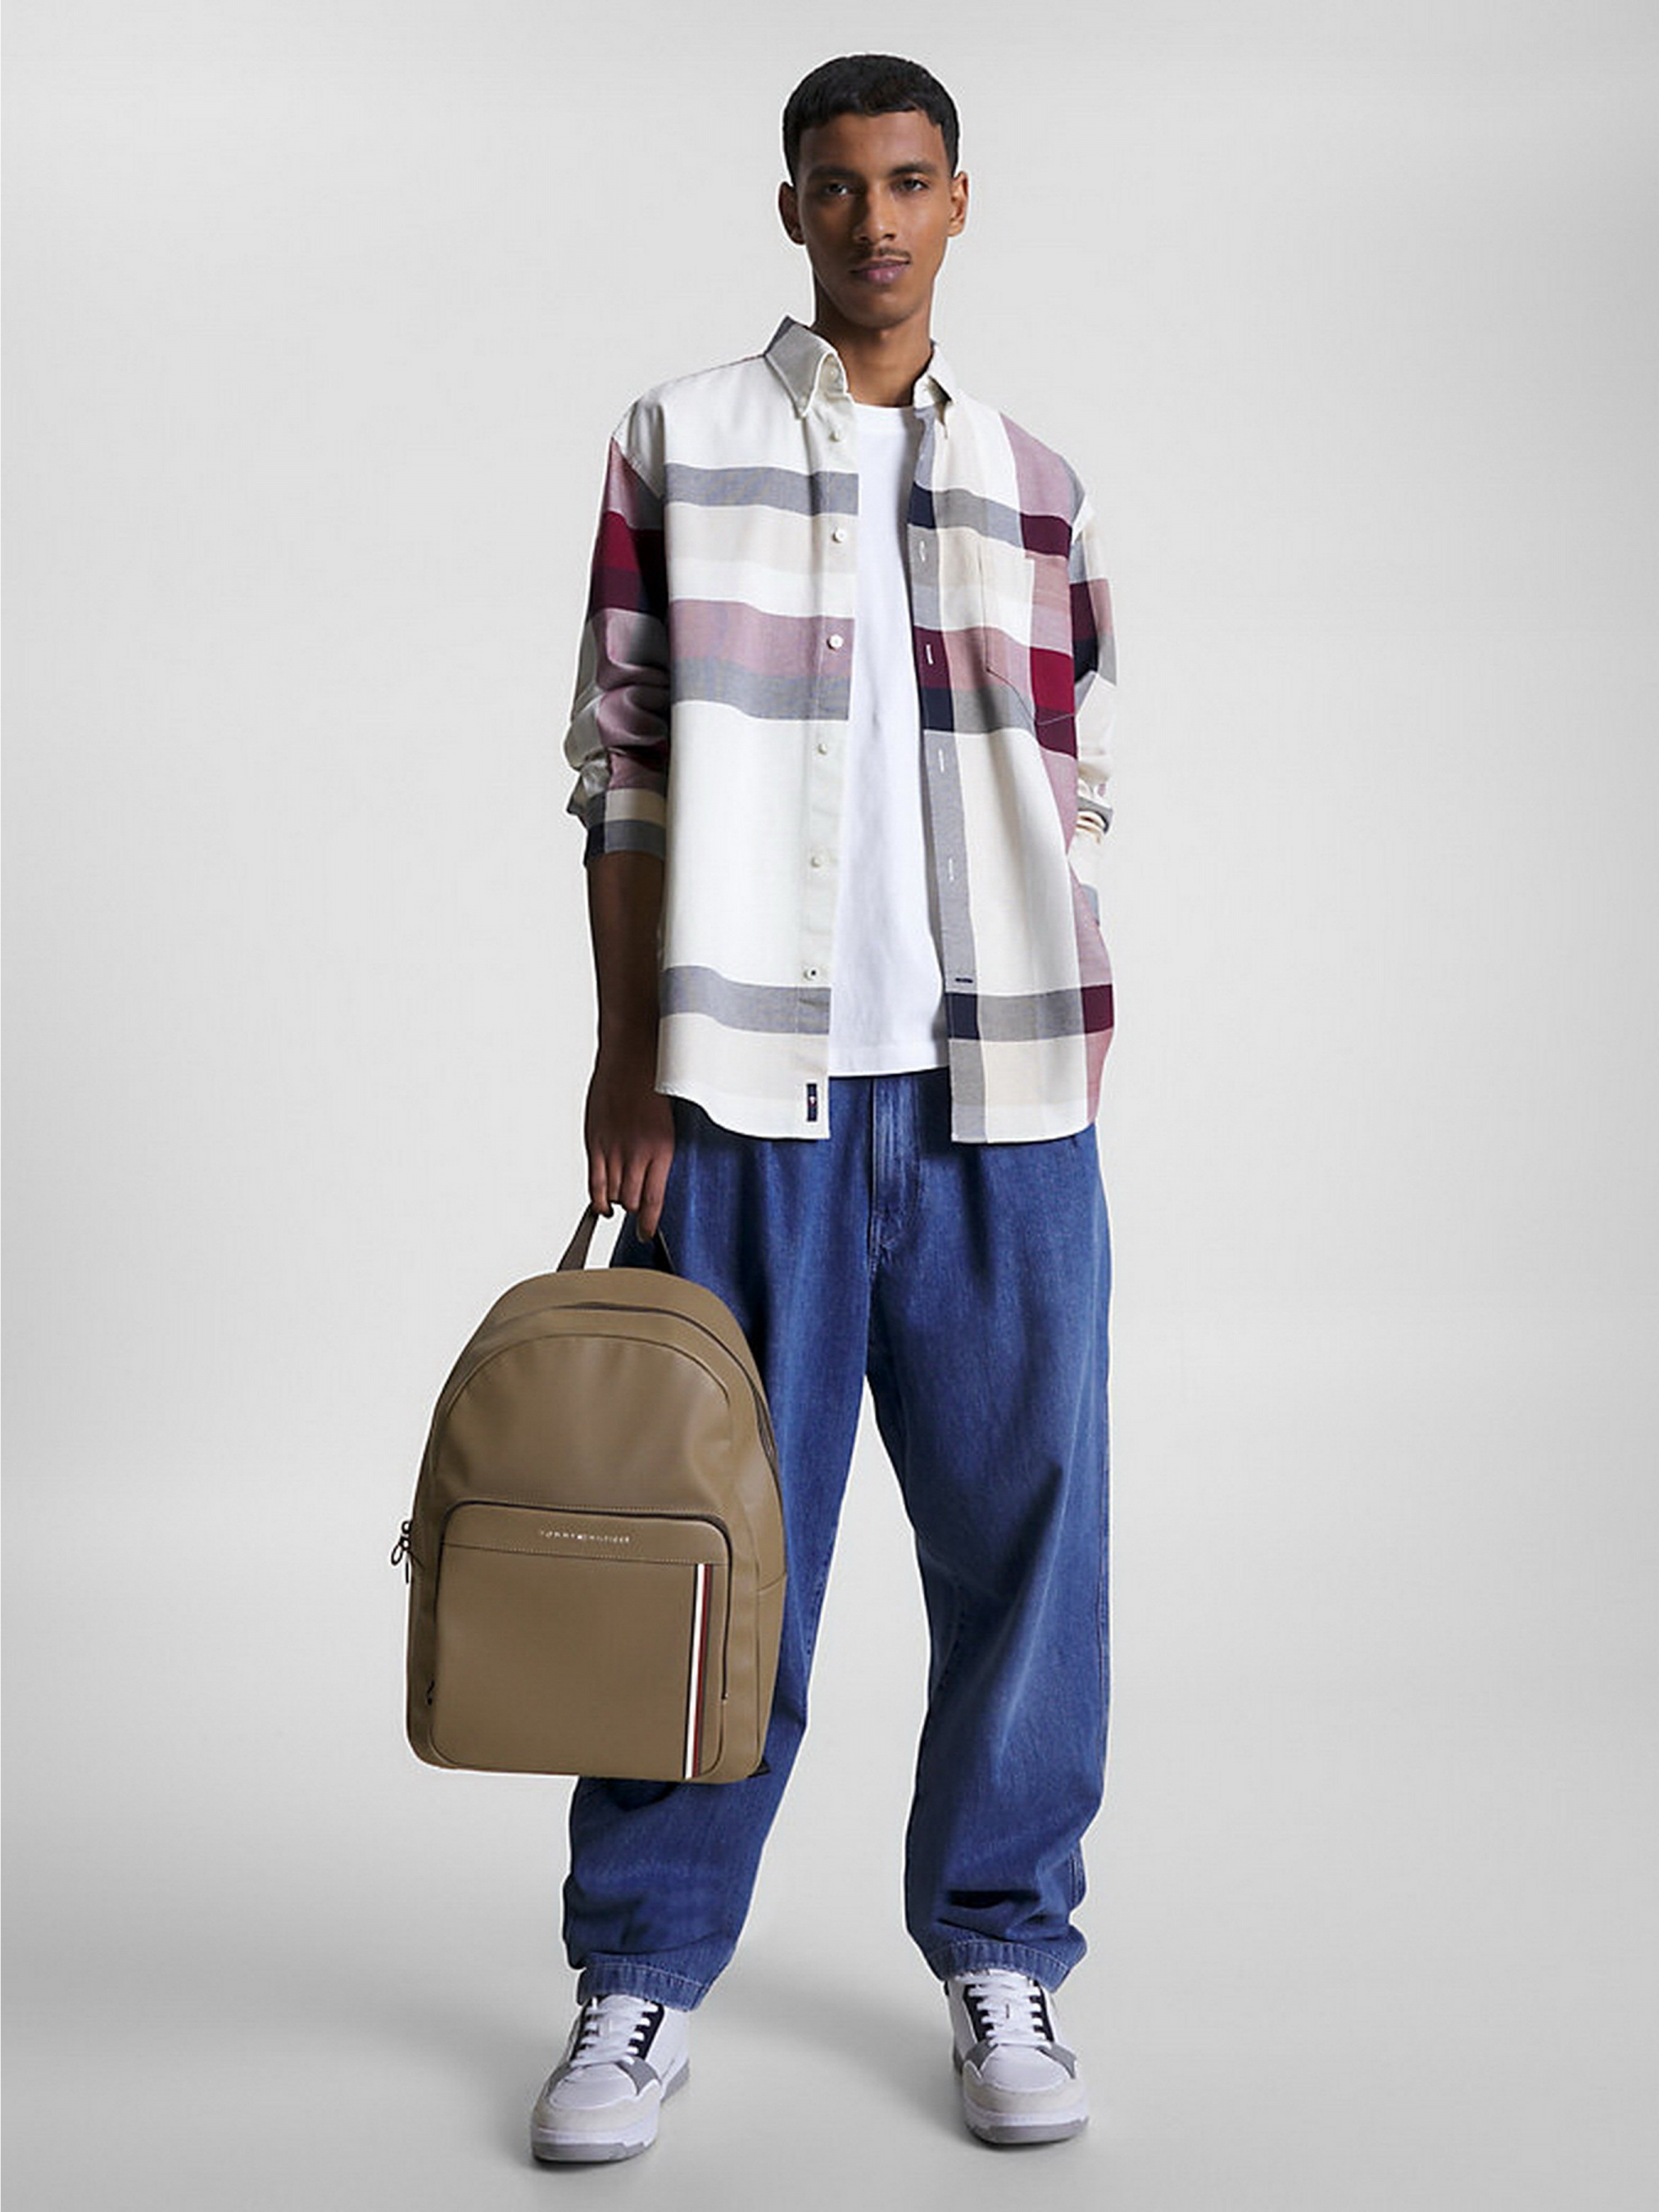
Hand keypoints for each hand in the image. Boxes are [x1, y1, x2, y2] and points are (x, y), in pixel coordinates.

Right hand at [583, 1041, 674, 1241]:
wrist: (633, 1058)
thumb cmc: (654, 1086)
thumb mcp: (668, 1124)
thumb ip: (658, 1154)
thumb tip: (652, 1181)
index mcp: (662, 1149)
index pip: (655, 1201)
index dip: (649, 1224)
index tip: (646, 1234)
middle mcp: (638, 1154)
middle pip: (633, 1201)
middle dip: (635, 1207)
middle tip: (636, 1206)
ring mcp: (614, 1150)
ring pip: (614, 1195)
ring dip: (618, 1201)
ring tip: (620, 1197)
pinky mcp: (595, 1144)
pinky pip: (595, 1183)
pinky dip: (598, 1199)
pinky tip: (602, 1205)